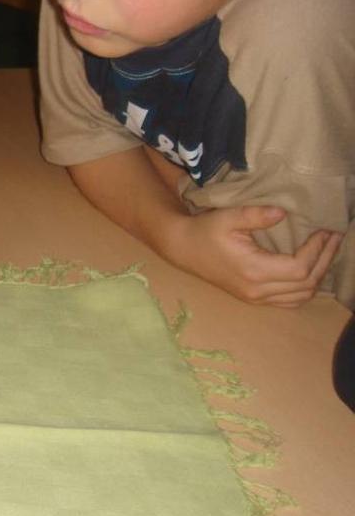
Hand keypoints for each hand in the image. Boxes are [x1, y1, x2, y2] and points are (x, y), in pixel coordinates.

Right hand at [170, 205, 341, 307]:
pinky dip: (305, 288)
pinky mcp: (253, 298)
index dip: (317, 251)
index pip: (299, 268)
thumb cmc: (204, 231)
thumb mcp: (227, 217)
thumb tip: (283, 213)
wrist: (182, 248)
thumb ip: (256, 215)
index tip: (324, 231)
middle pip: (306, 284)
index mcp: (252, 270)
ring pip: (301, 296)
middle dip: (324, 260)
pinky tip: (309, 270)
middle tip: (333, 238)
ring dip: (318, 275)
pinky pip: (290, 301)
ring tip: (325, 252)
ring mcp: (255, 297)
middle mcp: (256, 290)